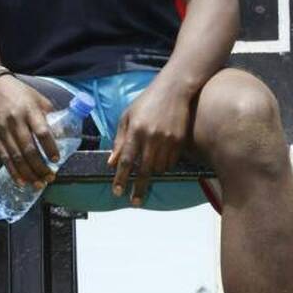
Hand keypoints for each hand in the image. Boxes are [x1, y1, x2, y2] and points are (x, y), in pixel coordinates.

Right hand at [0, 75, 59, 189]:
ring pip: (16, 156)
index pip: (42, 131)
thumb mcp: (39, 98)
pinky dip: (13, 171)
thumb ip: (50, 115)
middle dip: (40, 166)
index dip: (50, 147)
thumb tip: (64, 134)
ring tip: (38, 184)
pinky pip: (4, 157)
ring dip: (28, 173)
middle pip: (29, 148)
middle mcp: (16, 121)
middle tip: (50, 177)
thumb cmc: (20, 93)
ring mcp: (4, 130)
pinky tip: (21, 181)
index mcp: (30, 110)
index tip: (56, 159)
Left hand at [107, 82, 191, 205]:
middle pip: (144, 170)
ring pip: (159, 168)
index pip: (126, 160)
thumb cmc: (146, 102)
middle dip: (138, 188)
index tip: (117, 193)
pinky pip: (171, 162)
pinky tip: (160, 159)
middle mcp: (151, 137)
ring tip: (148, 170)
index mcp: (135, 130)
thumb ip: (119, 140)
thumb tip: (111, 162)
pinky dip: (164, 165)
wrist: (174, 90)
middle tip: (134, 202)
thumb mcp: (127, 117)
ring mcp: (168, 140)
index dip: (121, 178)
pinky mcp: (180, 141)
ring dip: (152, 173)